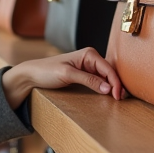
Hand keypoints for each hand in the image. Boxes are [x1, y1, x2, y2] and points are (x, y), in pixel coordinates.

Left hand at [1, 47, 124, 108]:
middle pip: (109, 72)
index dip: (115, 83)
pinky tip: (108, 94)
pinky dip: (104, 87)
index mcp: (89, 54)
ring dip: (112, 87)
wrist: (32, 74)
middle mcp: (90, 58)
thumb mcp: (68, 75)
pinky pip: (99, 80)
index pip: (108, 69)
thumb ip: (88, 80)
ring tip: (117, 98)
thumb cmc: (47, 71)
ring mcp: (88, 66)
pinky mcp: (84, 74)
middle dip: (116, 85)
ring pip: (106, 77)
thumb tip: (107, 88)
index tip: (118, 96)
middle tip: (121, 99)